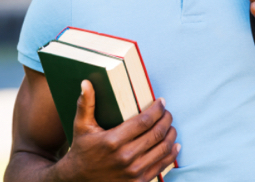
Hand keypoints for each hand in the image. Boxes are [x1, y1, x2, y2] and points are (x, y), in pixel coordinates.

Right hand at [56, 80, 178, 181]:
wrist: (80, 180)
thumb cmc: (82, 150)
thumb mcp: (81, 126)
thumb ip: (85, 104)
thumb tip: (86, 82)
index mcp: (112, 140)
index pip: (143, 121)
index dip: (156, 110)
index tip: (161, 102)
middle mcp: (125, 156)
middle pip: (156, 134)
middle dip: (166, 120)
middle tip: (167, 112)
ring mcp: (133, 171)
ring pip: (162, 149)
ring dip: (171, 135)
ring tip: (171, 126)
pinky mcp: (138, 181)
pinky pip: (161, 165)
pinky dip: (171, 154)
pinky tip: (174, 145)